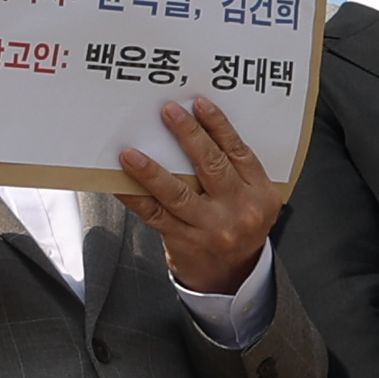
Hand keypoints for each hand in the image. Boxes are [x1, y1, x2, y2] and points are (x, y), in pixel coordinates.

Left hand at [119, 97, 281, 295]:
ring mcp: (211, 228)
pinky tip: (119, 183)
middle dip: (188, 135)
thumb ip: (233, 169)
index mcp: (260, 193)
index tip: (199, 103)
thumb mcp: (251, 198)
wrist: (232, 274)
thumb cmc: (238, 223)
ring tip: (130, 153)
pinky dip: (134, 196)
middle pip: (211, 166)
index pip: (239, 152)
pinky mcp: (185, 240)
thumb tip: (196, 126)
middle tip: (168, 111)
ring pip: (177, 193)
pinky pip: (154, 214)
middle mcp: (239, 210)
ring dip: (151, 171)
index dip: (218, 126)